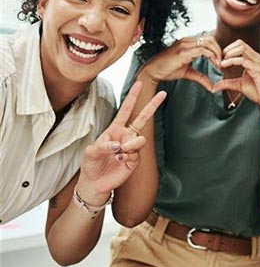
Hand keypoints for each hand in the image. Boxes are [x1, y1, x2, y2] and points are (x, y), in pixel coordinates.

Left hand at [76, 81, 166, 203]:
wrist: (95, 183)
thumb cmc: (90, 164)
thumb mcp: (90, 152)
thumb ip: (104, 145)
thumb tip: (120, 144)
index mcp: (115, 129)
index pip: (125, 110)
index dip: (132, 97)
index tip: (139, 83)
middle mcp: (126, 135)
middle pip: (142, 118)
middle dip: (152, 106)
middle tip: (163, 94)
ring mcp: (132, 147)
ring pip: (139, 139)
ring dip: (130, 144)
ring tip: (120, 152)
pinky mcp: (135, 159)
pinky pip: (136, 153)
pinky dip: (127, 156)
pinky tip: (120, 160)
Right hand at [139, 35, 221, 91]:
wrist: (153, 71)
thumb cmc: (167, 70)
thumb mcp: (188, 73)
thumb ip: (200, 77)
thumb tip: (212, 87)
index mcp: (188, 43)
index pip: (208, 40)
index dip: (216, 49)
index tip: (221, 62)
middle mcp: (187, 40)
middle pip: (210, 39)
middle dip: (219, 50)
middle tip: (223, 62)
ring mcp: (185, 44)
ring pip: (208, 43)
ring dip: (217, 53)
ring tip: (220, 64)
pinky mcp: (184, 51)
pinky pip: (203, 50)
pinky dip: (212, 56)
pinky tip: (215, 65)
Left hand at [214, 40, 259, 106]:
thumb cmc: (257, 91)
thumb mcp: (239, 85)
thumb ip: (227, 83)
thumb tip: (214, 86)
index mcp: (253, 59)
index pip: (240, 45)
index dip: (228, 49)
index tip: (220, 59)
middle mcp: (256, 58)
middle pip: (240, 43)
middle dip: (227, 50)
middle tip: (219, 60)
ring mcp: (258, 62)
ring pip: (241, 48)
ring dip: (229, 54)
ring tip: (222, 63)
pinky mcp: (258, 69)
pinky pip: (243, 60)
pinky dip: (231, 61)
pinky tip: (224, 66)